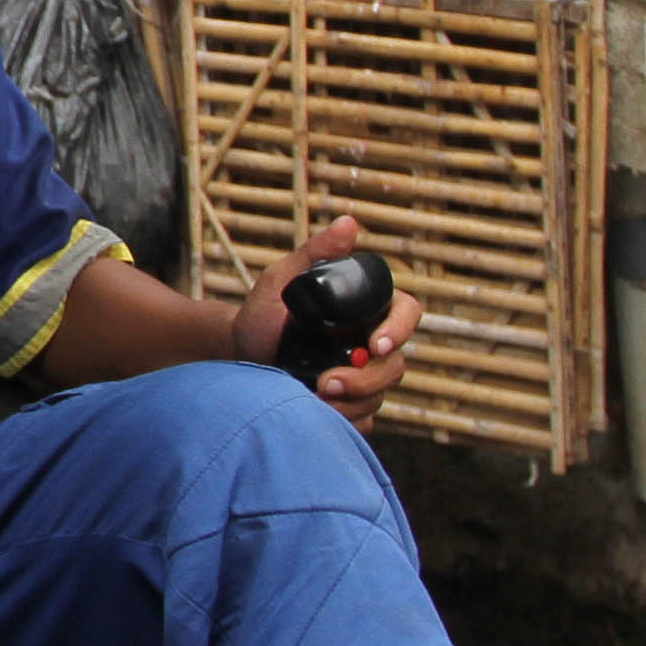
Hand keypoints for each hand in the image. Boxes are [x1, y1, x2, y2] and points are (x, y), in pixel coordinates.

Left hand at [233, 214, 419, 419]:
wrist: (239, 359)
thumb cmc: (263, 315)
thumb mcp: (281, 281)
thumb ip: (314, 253)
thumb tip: (349, 224)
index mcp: (366, 310)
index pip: (406, 313)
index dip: (400, 329)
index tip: (375, 344)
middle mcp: (372, 345)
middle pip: (396, 365)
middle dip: (366, 379)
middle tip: (327, 382)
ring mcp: (365, 379)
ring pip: (380, 396)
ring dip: (351, 402)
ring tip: (314, 397)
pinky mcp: (351, 407)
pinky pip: (363, 420)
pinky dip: (343, 420)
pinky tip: (317, 415)